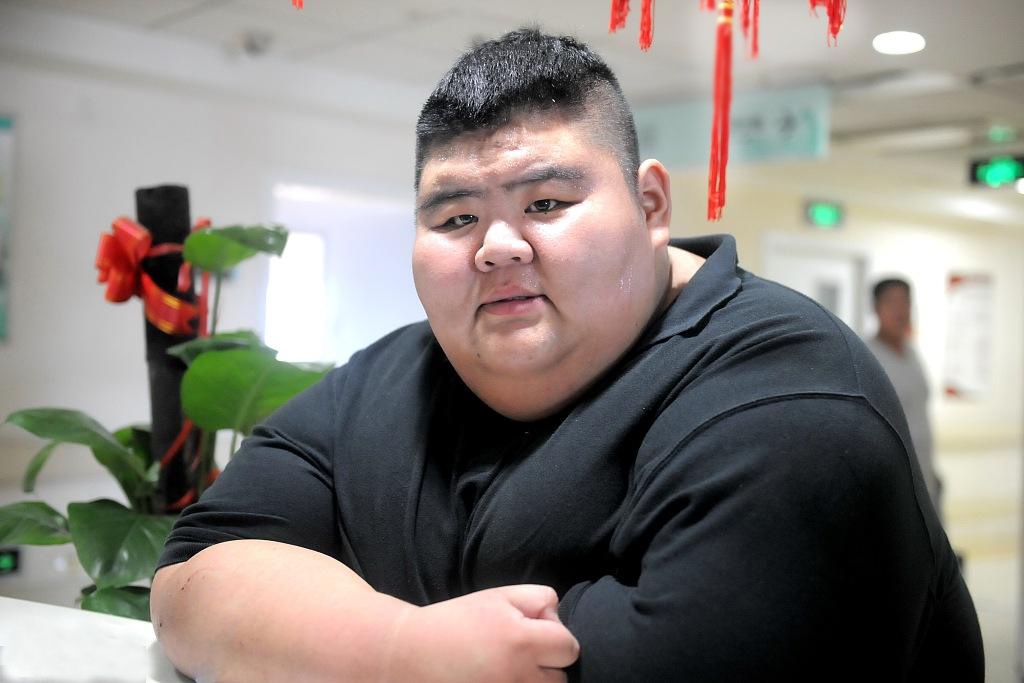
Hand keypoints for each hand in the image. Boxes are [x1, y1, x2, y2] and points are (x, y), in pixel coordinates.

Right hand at [385, 585, 579, 682]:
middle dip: (547, 664)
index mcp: (522, 641)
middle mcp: (518, 676)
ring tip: (508, 668)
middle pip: (562, 678)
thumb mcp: (499, 595)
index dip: (556, 637)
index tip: (535, 633)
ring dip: (534, 681)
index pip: (570, 648)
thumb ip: (539, 598)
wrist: (412, 654)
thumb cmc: (458, 621)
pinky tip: (498, 678)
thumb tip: (558, 617)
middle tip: (518, 652)